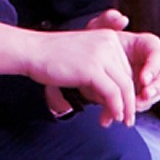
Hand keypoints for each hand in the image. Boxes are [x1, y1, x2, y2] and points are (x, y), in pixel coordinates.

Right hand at [5, 26, 159, 123]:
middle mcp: (109, 43)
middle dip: (127, 102)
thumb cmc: (52, 59)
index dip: (126, 92)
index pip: (126, 69)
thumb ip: (102, 74)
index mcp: (109, 38)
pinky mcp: (92, 68)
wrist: (32, 51)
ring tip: (123, 122)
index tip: (123, 107)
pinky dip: (116, 107)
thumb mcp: (84, 60)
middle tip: (124, 119)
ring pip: (124, 87)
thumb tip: (117, 101)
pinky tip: (114, 116)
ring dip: (125, 108)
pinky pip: (113, 92)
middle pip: (128, 78)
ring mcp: (101, 55)